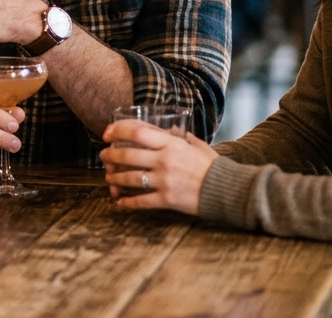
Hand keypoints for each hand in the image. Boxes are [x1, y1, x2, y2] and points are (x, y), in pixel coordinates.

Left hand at [99, 119, 216, 214]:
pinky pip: (141, 201)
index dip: (117, 130)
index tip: (107, 133)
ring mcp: (164, 181)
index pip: (137, 132)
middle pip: (127, 155)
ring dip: (114, 178)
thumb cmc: (212, 166)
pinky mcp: (167, 199)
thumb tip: (169, 129)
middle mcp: (165, 160)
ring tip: (109, 178)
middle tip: (104, 156)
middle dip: (110, 156)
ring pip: (129, 178)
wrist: (227, 189)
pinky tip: (120, 202)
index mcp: (171, 143)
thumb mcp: (196, 144)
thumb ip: (180, 136)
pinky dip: (127, 203)